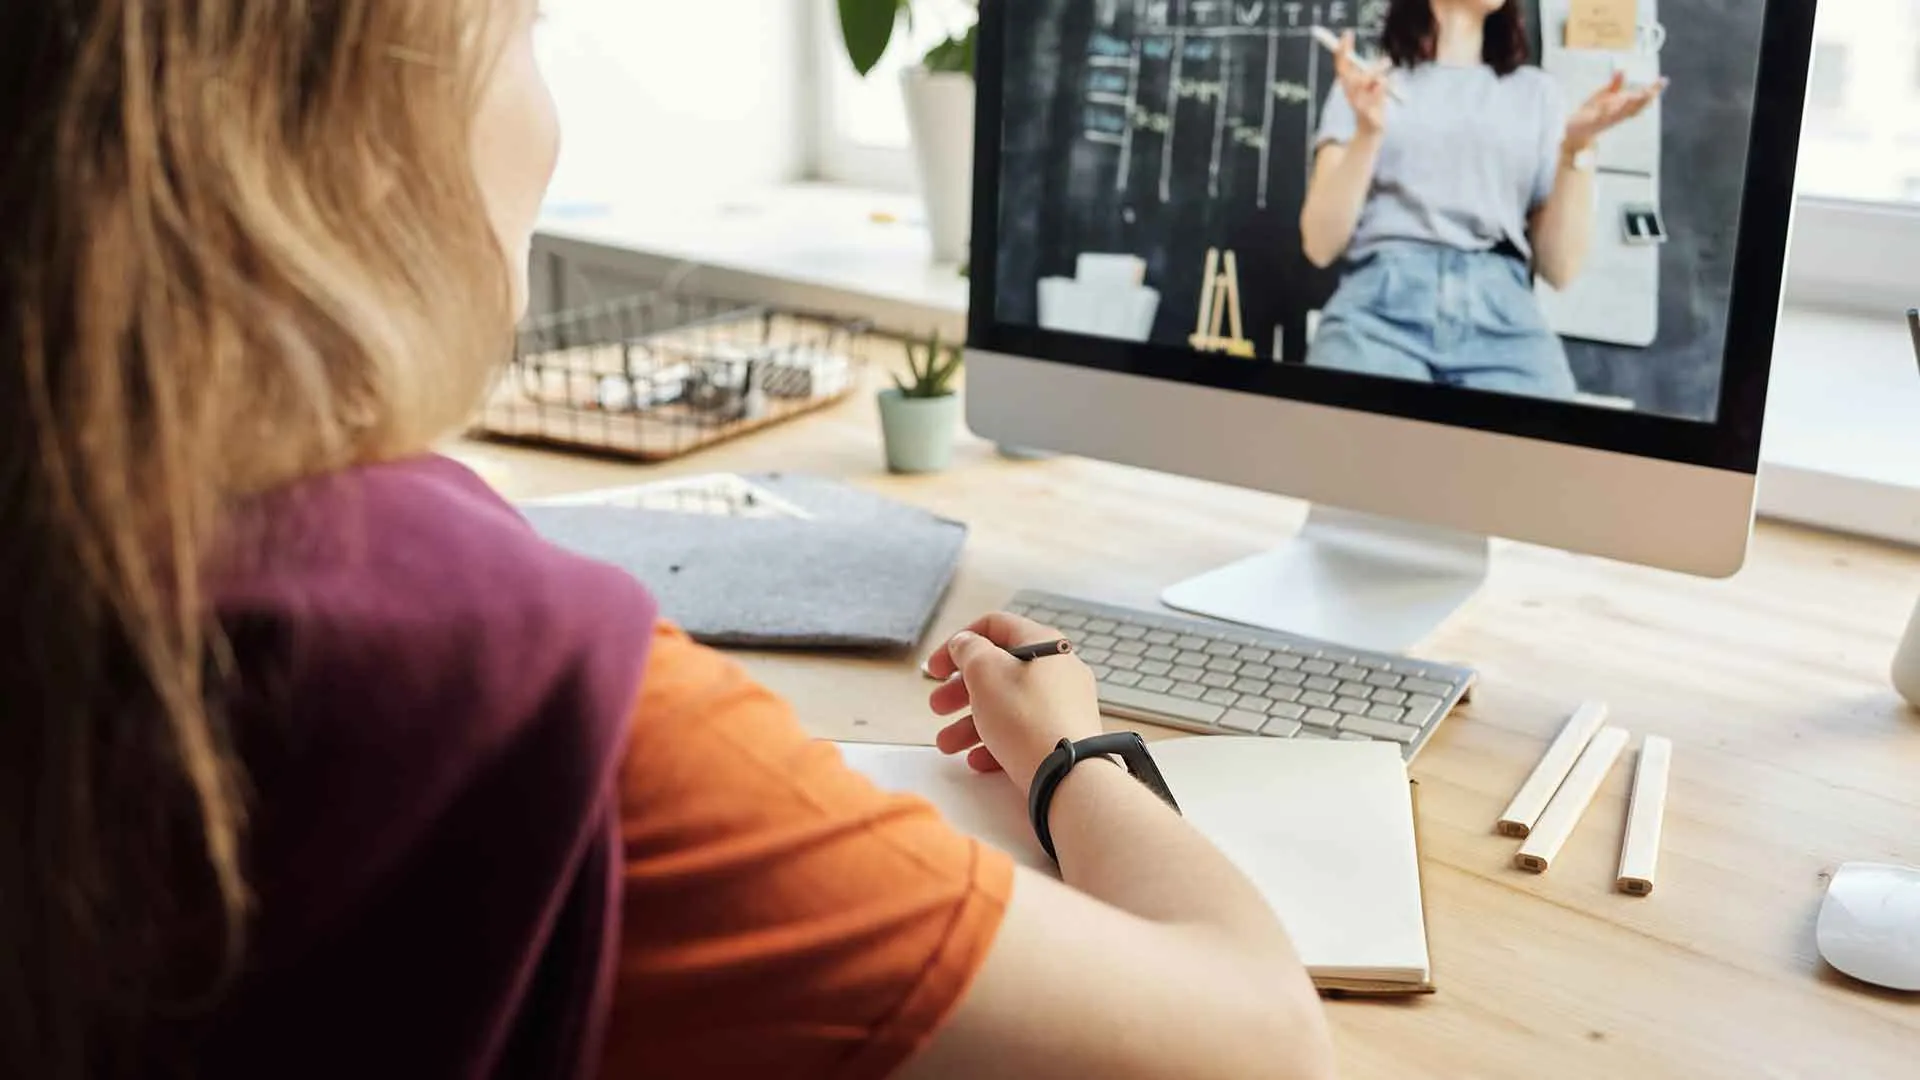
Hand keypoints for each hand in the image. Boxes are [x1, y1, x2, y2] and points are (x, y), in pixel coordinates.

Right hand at [925, 612, 1104, 794]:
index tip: (936, 669)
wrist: (1067, 774)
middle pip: (998, 671)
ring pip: (1007, 706)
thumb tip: (966, 643)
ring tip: (947, 744)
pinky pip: (1024, 733)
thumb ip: (968, 650)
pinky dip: (997, 742)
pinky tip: (978, 760)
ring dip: (970, 723)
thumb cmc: (1027, 718)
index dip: (957, 644)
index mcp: (1042, 643)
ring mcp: (1064, 704)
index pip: (994, 627)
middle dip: (960, 690)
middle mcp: (1058, 670)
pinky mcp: (1064, 736)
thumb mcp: (985, 671)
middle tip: (937, 706)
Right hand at [1334, 29, 1389, 135]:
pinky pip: (1377, 95)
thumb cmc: (1369, 106)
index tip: (1347, 33)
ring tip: (1388, 62)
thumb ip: (1365, 73)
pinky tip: (1390, 80)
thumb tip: (1370, 57)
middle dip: (1357, 59)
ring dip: (1376, 71)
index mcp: (1348, 87)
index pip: (1341, 66)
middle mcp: (1350, 95)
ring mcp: (1359, 105)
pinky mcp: (1369, 115)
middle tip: (1376, 52)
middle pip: (1350, 74)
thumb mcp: (1366, 88)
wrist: (1370, 133)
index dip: (1341, 50)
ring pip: (1364, 83)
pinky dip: (1384, 86)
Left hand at [1564, 71, 1666, 152]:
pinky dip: (1603, 111)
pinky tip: (1605, 104)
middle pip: (1635, 107)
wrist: (1575, 130)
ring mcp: (1605, 120)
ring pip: (1621, 114)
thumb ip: (1614, 84)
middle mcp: (1617, 114)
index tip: (1663, 80)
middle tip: (1654, 89)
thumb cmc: (1591, 112)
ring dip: (1630, 105)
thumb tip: (1622, 70)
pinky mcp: (1592, 122)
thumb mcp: (1604, 96)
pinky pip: (1599, 118)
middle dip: (1645, 99)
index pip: (1640, 99)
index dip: (1653, 91)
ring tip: (1638, 95)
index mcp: (1621, 107)